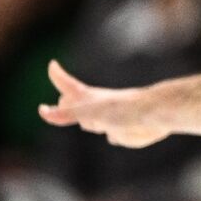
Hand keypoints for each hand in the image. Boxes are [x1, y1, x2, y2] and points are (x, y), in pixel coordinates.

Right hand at [39, 60, 170, 148]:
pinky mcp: (125, 132)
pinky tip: (113, 135)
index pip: (68, 85)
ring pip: (96, 121)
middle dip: (70, 102)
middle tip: (64, 96)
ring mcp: (113, 119)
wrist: (156, 115)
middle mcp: (100, 107)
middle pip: (79, 104)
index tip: (53, 64)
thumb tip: (44, 112)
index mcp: (89, 98)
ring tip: (87, 122)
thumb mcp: (90, 112)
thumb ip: (67, 113)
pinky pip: (114, 135)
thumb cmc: (122, 109)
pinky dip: (113, 135)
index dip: (58, 77)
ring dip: (90, 121)